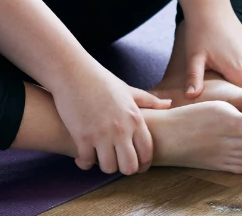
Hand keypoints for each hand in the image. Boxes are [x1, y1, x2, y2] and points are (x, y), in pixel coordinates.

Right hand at [48, 65, 171, 173]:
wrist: (73, 72)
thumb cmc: (101, 80)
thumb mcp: (128, 90)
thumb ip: (149, 101)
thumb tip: (168, 103)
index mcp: (135, 119)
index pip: (147, 153)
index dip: (143, 165)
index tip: (137, 166)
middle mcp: (121, 129)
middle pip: (129, 167)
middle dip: (124, 169)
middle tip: (117, 163)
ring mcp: (101, 134)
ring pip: (109, 168)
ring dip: (104, 165)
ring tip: (100, 158)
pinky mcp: (82, 137)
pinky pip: (87, 162)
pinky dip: (85, 162)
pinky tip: (83, 156)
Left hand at [178, 6, 241, 97]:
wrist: (209, 3)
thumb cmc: (199, 30)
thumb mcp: (194, 56)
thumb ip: (194, 78)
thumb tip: (190, 97)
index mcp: (238, 69)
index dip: (238, 106)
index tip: (229, 113)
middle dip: (232, 92)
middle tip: (215, 97)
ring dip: (232, 78)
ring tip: (215, 78)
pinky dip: (235, 67)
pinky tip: (220, 61)